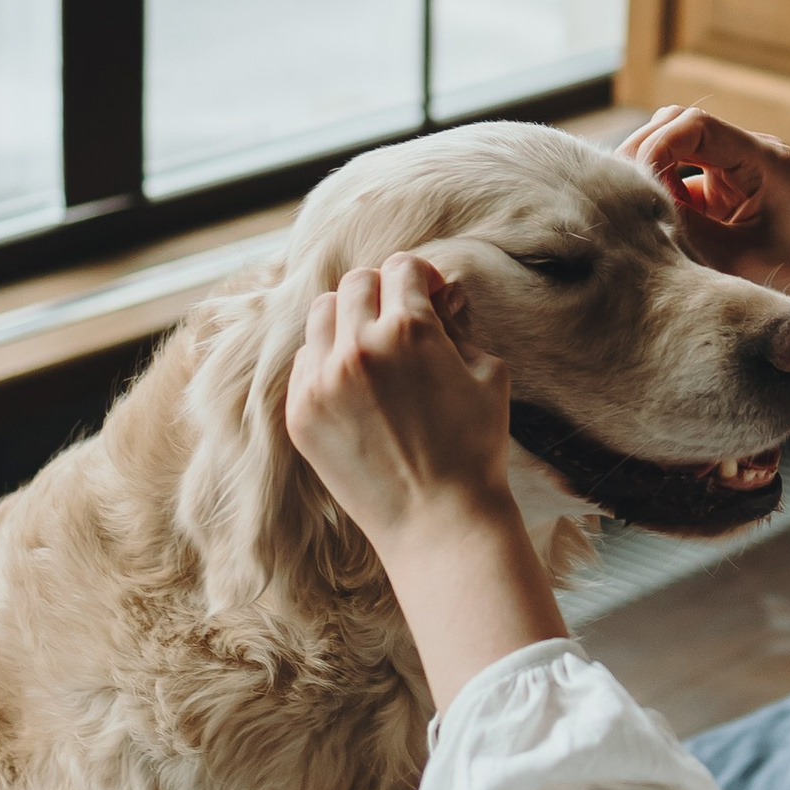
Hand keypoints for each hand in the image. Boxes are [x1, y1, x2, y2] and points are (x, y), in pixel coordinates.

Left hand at [284, 261, 512, 560]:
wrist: (439, 522)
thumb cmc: (474, 448)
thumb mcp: (488, 374)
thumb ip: (458, 325)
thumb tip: (438, 296)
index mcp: (409, 330)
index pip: (401, 268)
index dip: (419, 277)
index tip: (426, 295)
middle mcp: (358, 347)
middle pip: (356, 284)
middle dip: (381, 294)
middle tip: (399, 322)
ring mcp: (322, 381)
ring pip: (322, 315)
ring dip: (348, 320)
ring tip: (371, 351)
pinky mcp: (301, 413)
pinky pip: (305, 361)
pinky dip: (327, 362)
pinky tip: (355, 389)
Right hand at [622, 106, 789, 301]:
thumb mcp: (731, 258)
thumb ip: (680, 225)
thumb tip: (627, 205)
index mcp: (765, 160)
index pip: (695, 124)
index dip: (655, 145)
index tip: (631, 182)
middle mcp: (752, 155)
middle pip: (679, 126)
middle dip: (644, 154)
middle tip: (618, 196)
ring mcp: (739, 172)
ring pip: (676, 149)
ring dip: (650, 174)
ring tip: (631, 211)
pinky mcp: (727, 194)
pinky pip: (682, 178)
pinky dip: (661, 194)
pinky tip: (647, 222)